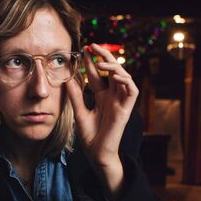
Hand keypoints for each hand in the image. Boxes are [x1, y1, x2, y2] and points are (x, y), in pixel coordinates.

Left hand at [66, 43, 138, 195]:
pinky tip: (114, 75)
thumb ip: (75, 96)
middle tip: (92, 46)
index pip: (98, 75)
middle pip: (112, 71)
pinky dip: (126, 80)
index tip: (83, 50)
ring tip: (101, 62)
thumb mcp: (78, 112)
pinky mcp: (127, 109)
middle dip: (104, 57)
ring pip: (124, 77)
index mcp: (102, 97)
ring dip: (114, 66)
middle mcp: (113, 97)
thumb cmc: (89, 136)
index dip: (92, 62)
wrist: (96, 154)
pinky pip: (132, 90)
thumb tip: (68, 78)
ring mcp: (121, 102)